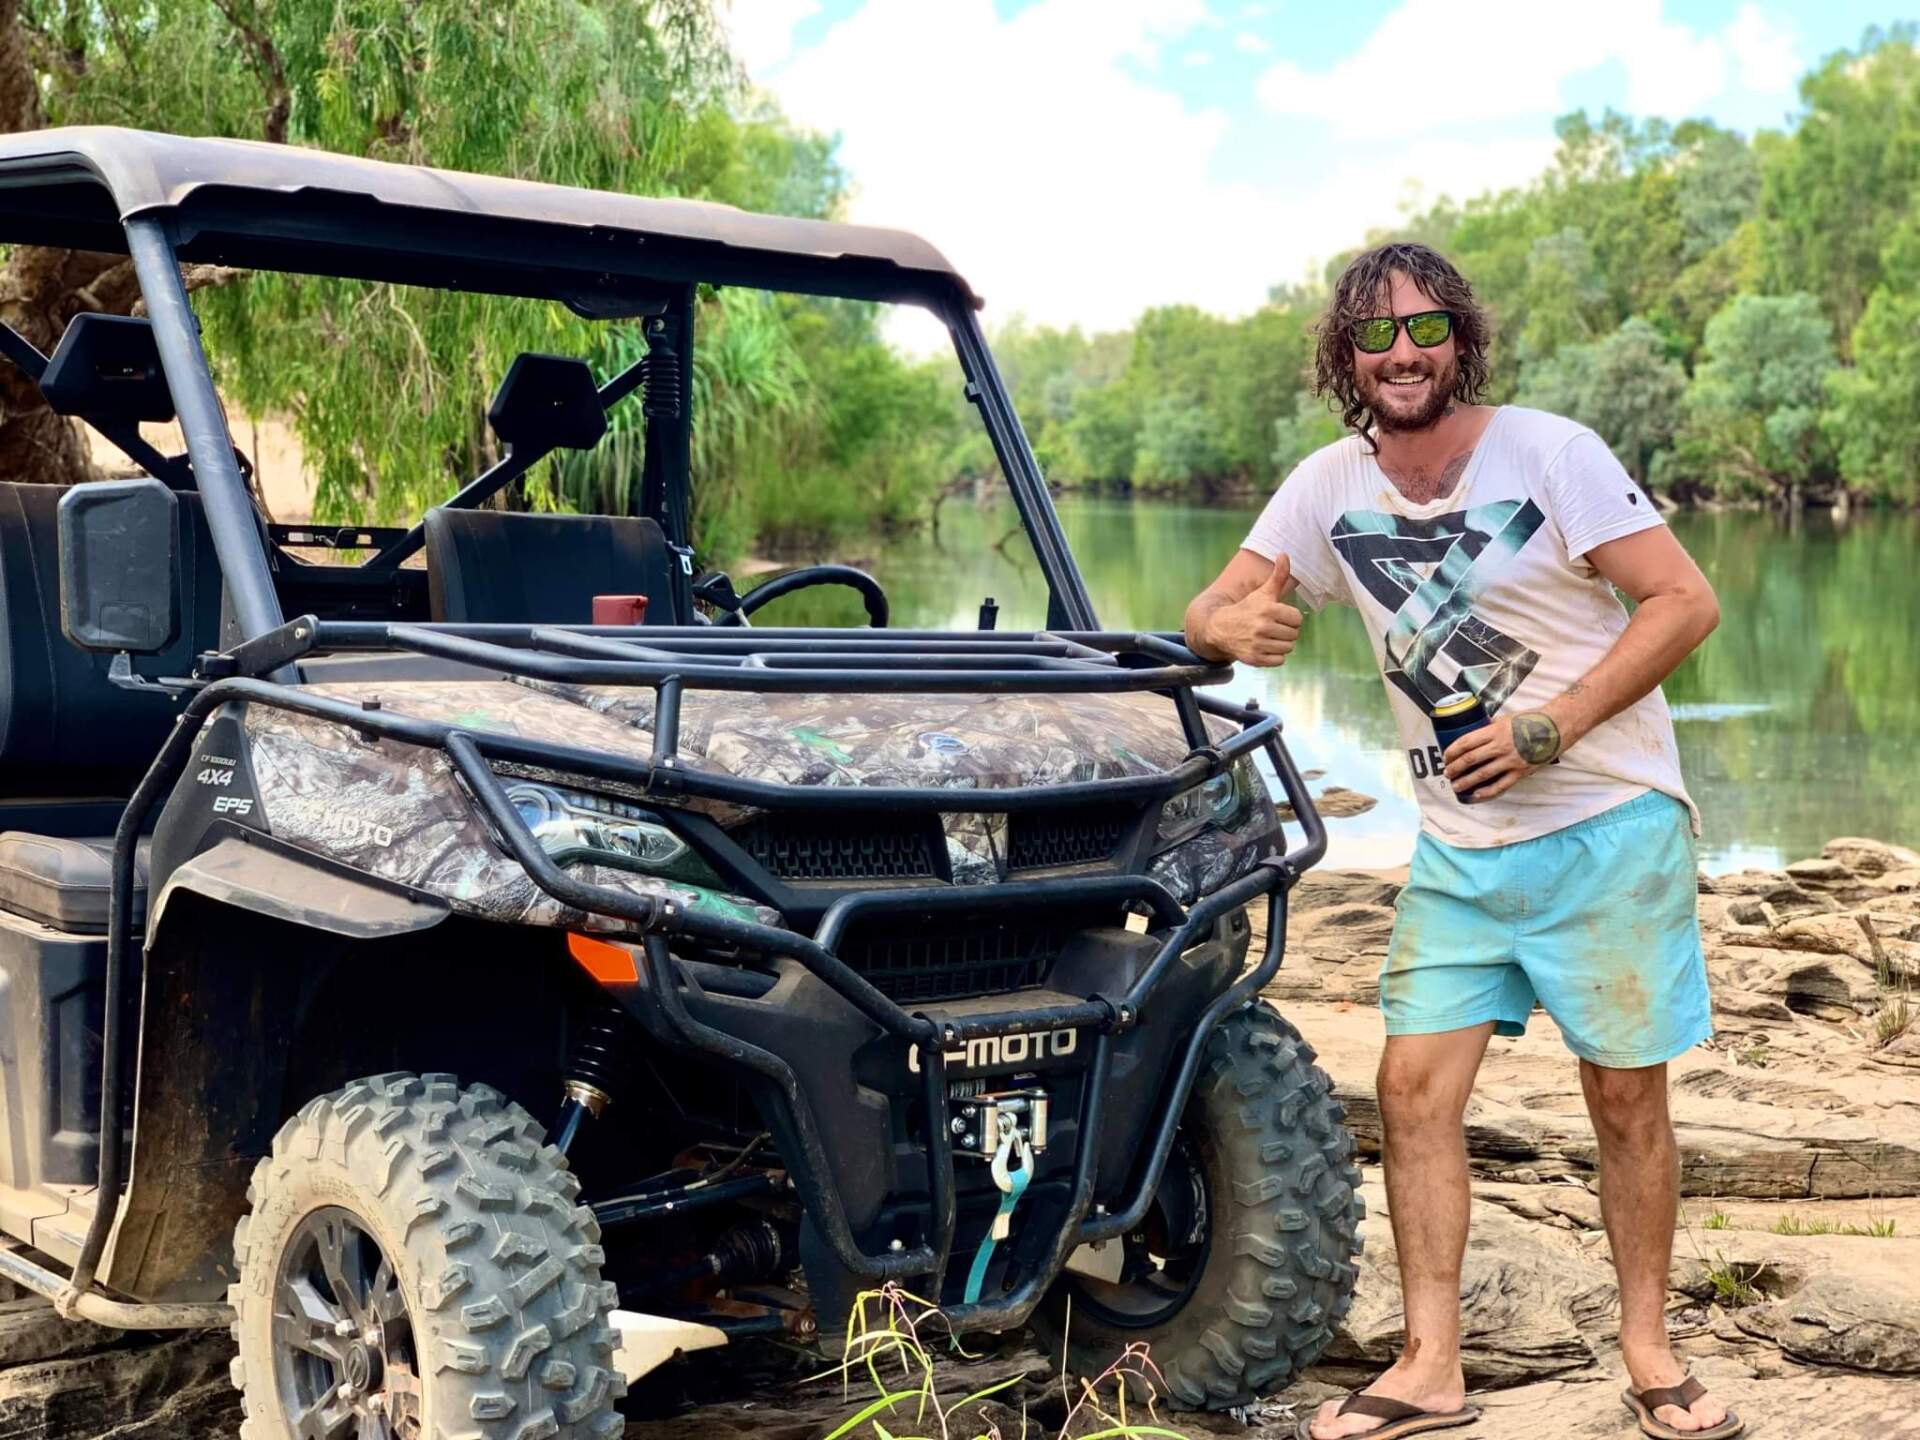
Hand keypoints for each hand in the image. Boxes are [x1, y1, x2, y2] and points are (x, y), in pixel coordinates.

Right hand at [1203, 556, 1302, 666]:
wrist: (1220, 628)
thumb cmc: (1246, 608)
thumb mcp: (1262, 592)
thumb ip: (1278, 575)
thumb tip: (1284, 553)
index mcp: (1268, 609)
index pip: (1296, 619)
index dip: (1289, 618)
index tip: (1279, 616)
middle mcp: (1263, 627)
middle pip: (1293, 635)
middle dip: (1286, 631)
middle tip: (1273, 627)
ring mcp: (1258, 644)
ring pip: (1288, 648)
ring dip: (1281, 644)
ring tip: (1269, 637)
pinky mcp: (1254, 659)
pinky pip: (1279, 661)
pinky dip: (1274, 656)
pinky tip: (1264, 647)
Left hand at [1442, 710, 1560, 800]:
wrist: (1556, 727)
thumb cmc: (1531, 720)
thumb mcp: (1506, 719)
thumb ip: (1490, 727)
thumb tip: (1475, 732)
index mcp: (1494, 731)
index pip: (1466, 743)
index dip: (1452, 751)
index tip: (1446, 757)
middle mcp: (1501, 747)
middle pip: (1470, 760)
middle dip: (1455, 768)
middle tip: (1447, 772)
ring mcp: (1511, 761)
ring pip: (1482, 775)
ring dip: (1465, 781)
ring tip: (1455, 785)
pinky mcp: (1521, 772)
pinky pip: (1500, 786)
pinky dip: (1486, 792)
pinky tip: (1476, 795)